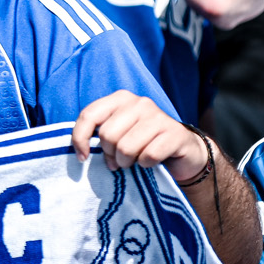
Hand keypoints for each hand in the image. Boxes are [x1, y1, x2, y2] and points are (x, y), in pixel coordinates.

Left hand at [71, 91, 209, 182]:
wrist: (184, 150)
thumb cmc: (143, 142)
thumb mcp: (118, 133)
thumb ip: (99, 134)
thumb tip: (82, 152)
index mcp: (120, 98)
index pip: (89, 115)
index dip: (80, 138)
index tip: (82, 157)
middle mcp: (140, 102)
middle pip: (107, 135)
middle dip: (109, 154)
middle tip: (118, 160)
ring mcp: (159, 116)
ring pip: (126, 148)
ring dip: (127, 162)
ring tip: (133, 162)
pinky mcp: (175, 133)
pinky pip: (148, 156)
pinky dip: (146, 165)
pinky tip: (151, 161)